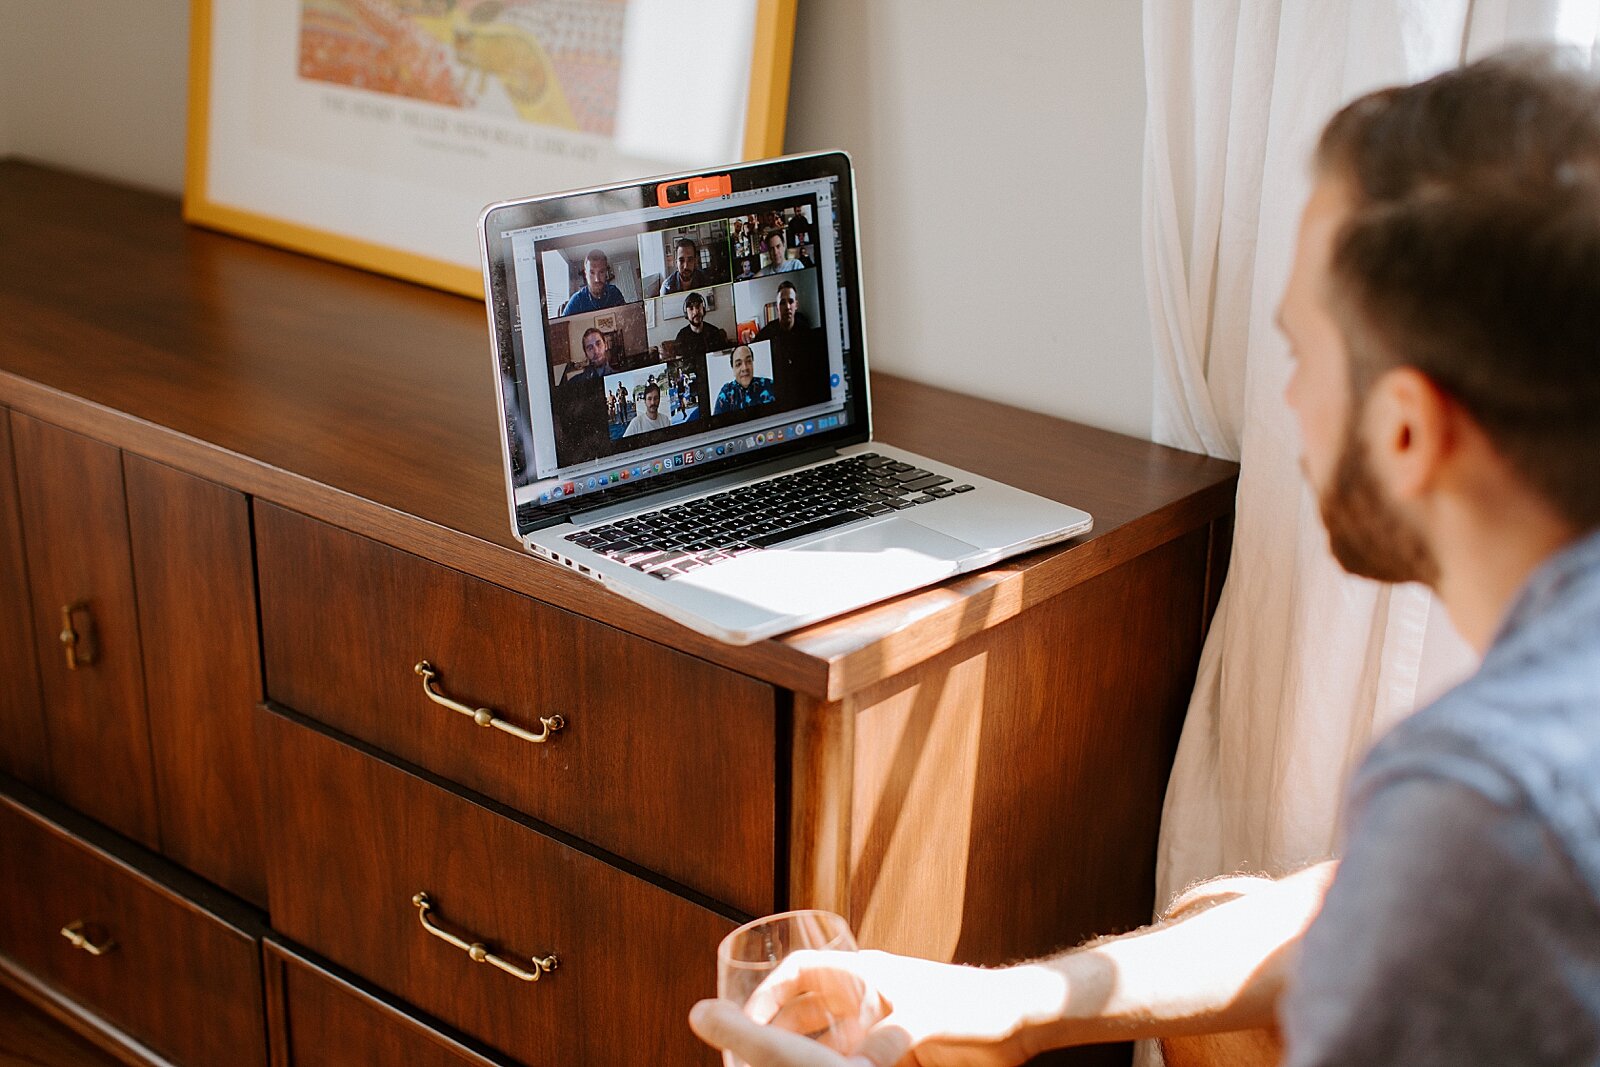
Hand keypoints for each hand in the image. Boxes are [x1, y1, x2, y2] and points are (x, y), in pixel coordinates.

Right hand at [690, 949, 1045, 1066]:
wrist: (1016, 1020)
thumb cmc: (975, 1002)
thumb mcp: (930, 1016)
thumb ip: (893, 1038)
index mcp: (865, 974)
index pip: (800, 971)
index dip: (767, 992)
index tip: (744, 1019)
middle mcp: (864, 999)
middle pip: (803, 1011)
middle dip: (774, 1032)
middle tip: (750, 1062)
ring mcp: (876, 1027)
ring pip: (823, 1042)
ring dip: (801, 1058)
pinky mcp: (892, 1054)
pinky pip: (849, 1064)